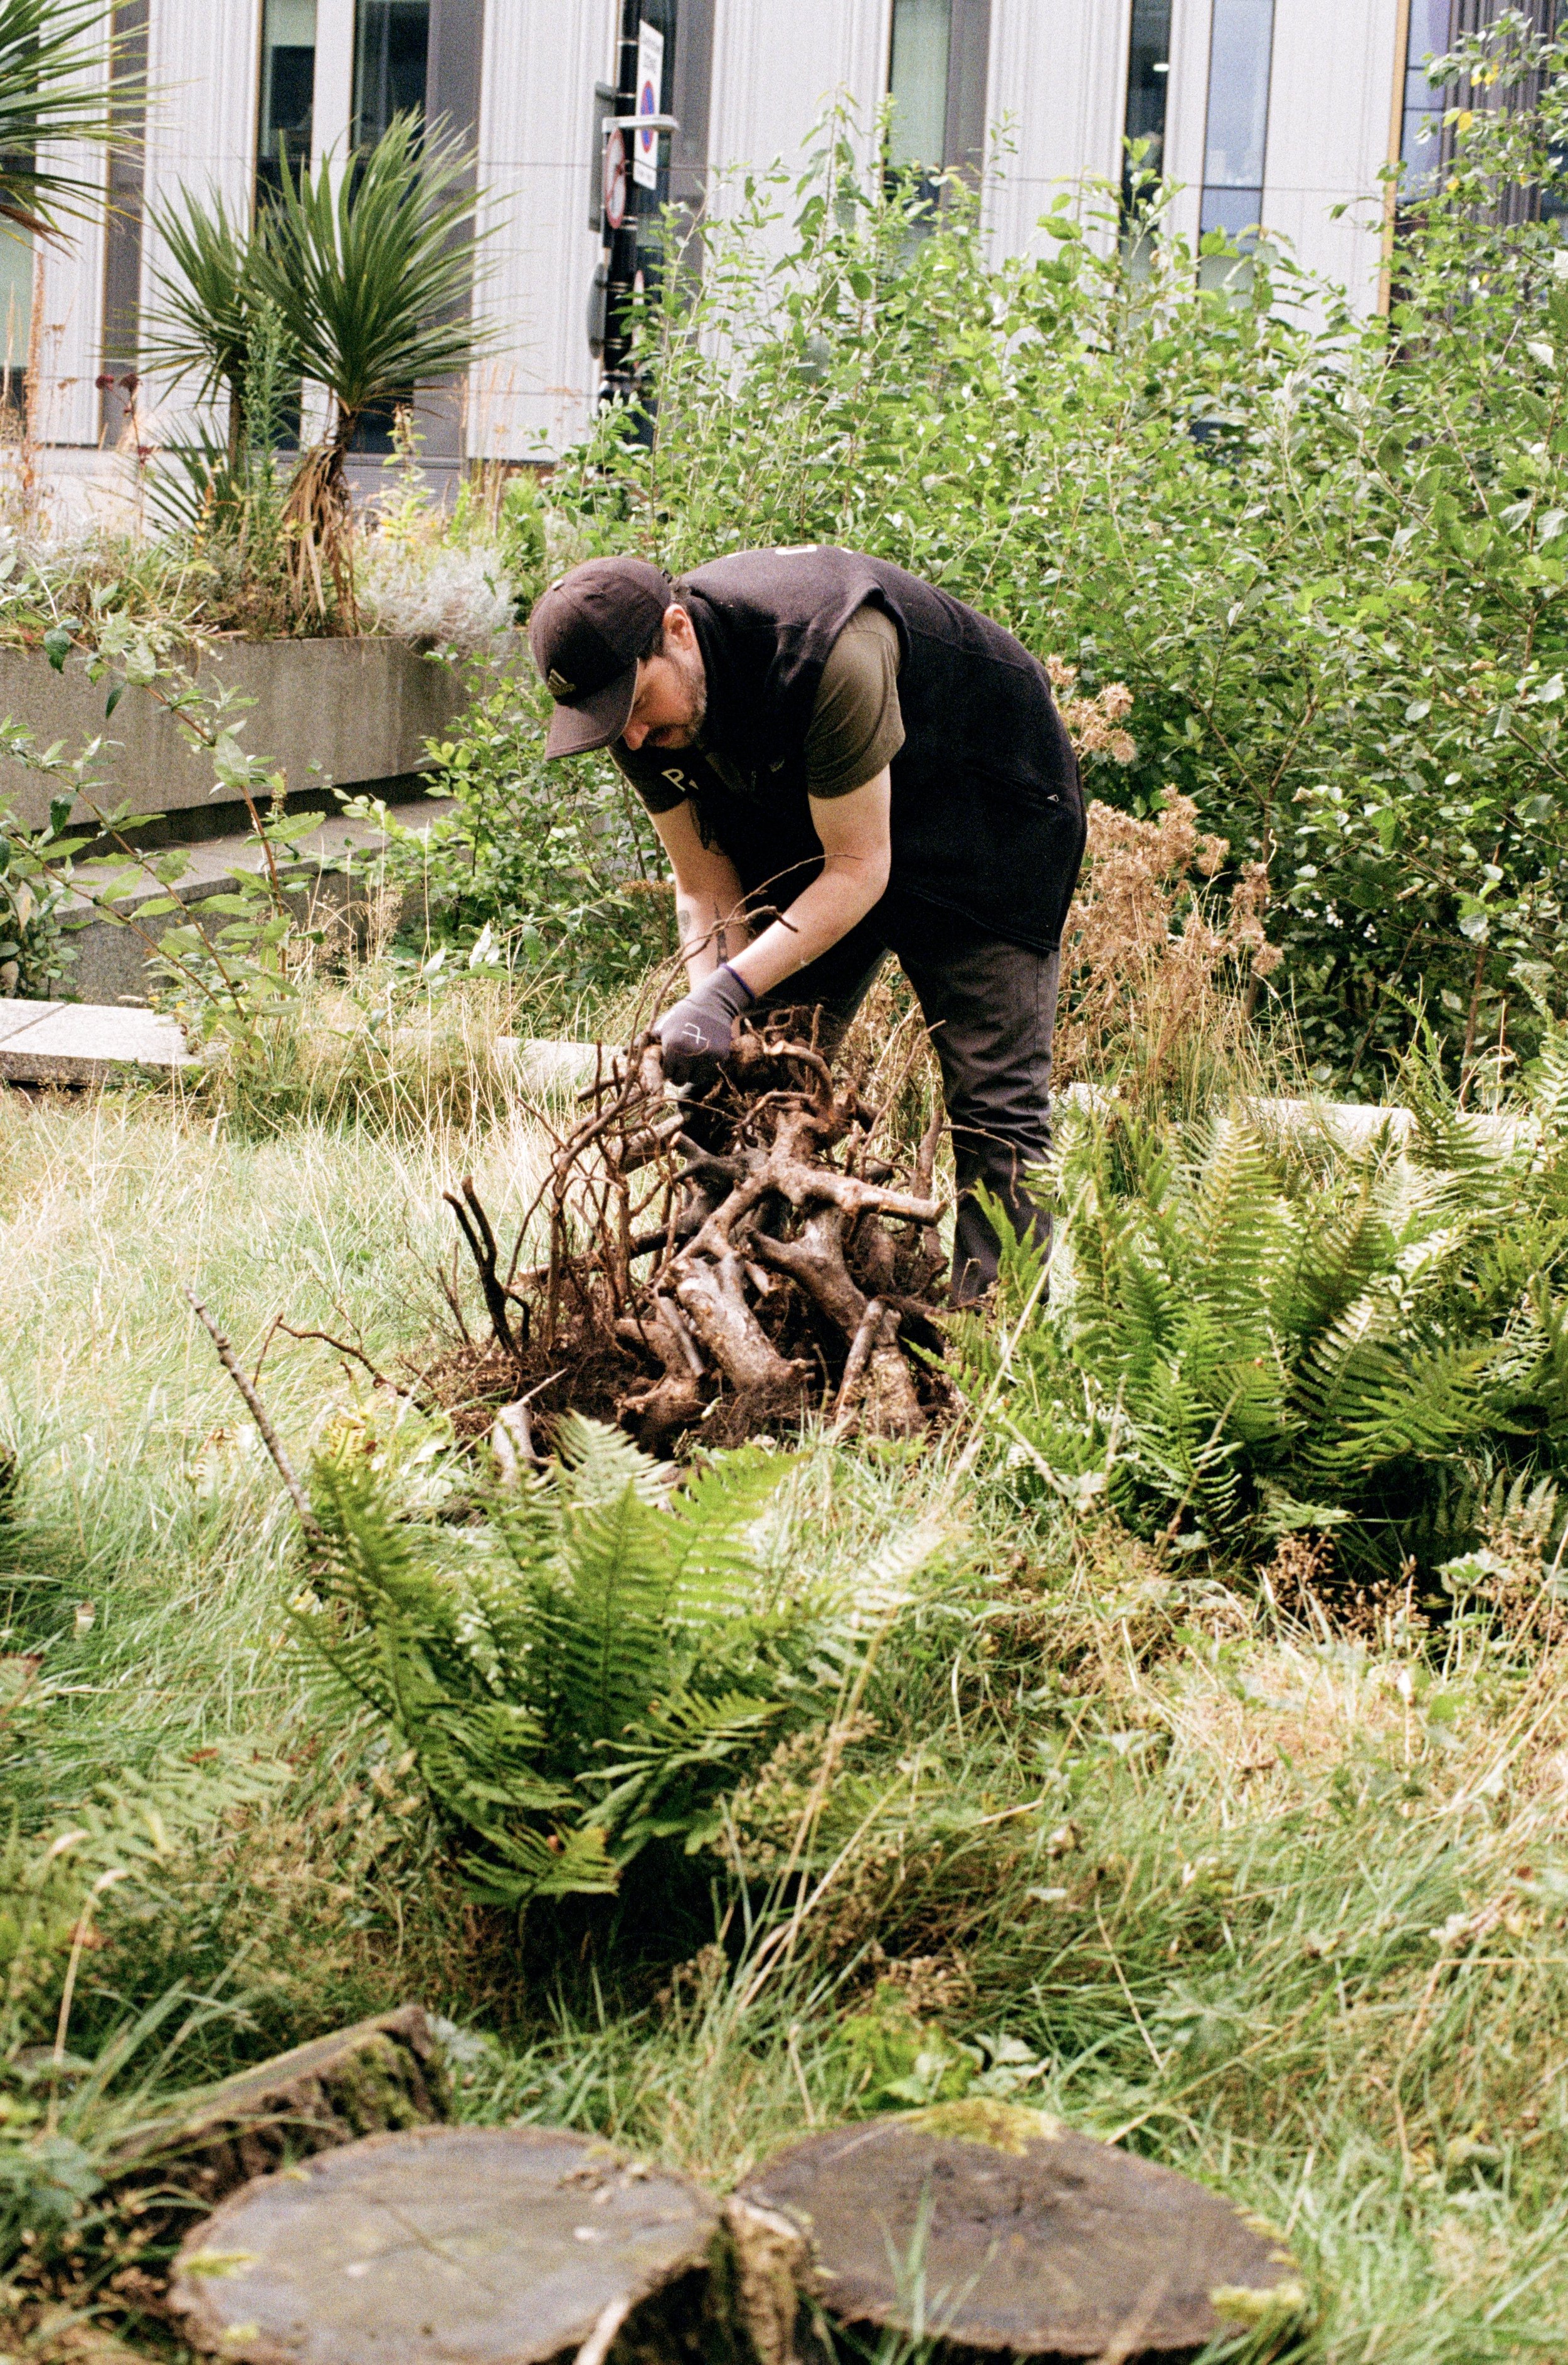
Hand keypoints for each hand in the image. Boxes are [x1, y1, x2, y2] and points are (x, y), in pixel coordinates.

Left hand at [654, 962, 753, 1078]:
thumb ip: (643, 1041)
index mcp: (672, 1046)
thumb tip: (623, 1052)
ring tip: (692, 1058)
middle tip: (681, 1064)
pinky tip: (704, 1053)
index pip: (667, 1073)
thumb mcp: (662, 1026)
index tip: (671, 1062)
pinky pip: (710, 1072)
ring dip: (692, 1073)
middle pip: (680, 1080)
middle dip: (678, 1075)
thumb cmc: (682, 1014)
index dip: (668, 1069)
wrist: (712, 1004)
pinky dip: (706, 1067)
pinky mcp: (720, 1056)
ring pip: (696, 1079)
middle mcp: (689, 1054)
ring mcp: (707, 1056)